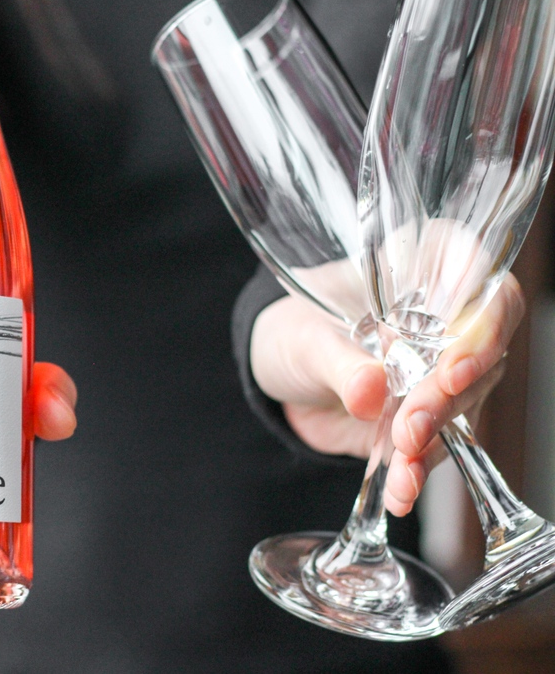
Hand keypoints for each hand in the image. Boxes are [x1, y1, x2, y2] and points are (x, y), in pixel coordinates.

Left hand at [250, 275, 523, 516]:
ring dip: (437, 434)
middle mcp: (443, 316)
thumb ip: (337, 361)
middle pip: (480, 347)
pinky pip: (441, 443)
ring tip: (403, 461)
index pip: (477, 273)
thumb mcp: (302, 339)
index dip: (481, 319)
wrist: (278, 381)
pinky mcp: (430, 416)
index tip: (456, 363)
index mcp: (416, 269)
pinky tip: (403, 489)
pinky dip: (420, 470)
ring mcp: (442, 369)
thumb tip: (371, 391)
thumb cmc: (291, 333)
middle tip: (412, 422)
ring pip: (467, 400)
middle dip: (449, 393)